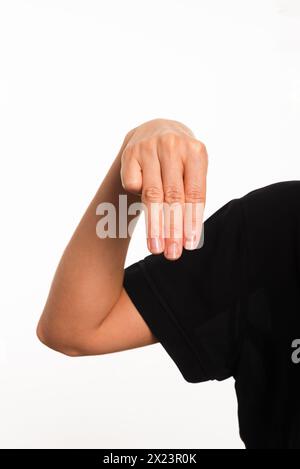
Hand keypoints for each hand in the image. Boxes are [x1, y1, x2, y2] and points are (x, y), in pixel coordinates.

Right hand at [120, 118, 207, 259]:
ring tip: (157, 249)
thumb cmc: (179, 162)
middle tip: (172, 254)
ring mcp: (149, 148)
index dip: (191, 221)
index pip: (194, 194)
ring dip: (154, 225)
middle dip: (173, 229)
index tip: (189, 245)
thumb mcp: (192, 172)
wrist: (154, 130)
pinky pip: (132, 184)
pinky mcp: (129, 153)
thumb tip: (188, 239)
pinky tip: (142, 206)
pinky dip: (136, 197)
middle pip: (173, 197)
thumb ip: (191, 199)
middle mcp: (172, 146)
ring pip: (151, 194)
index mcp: (196, 152)